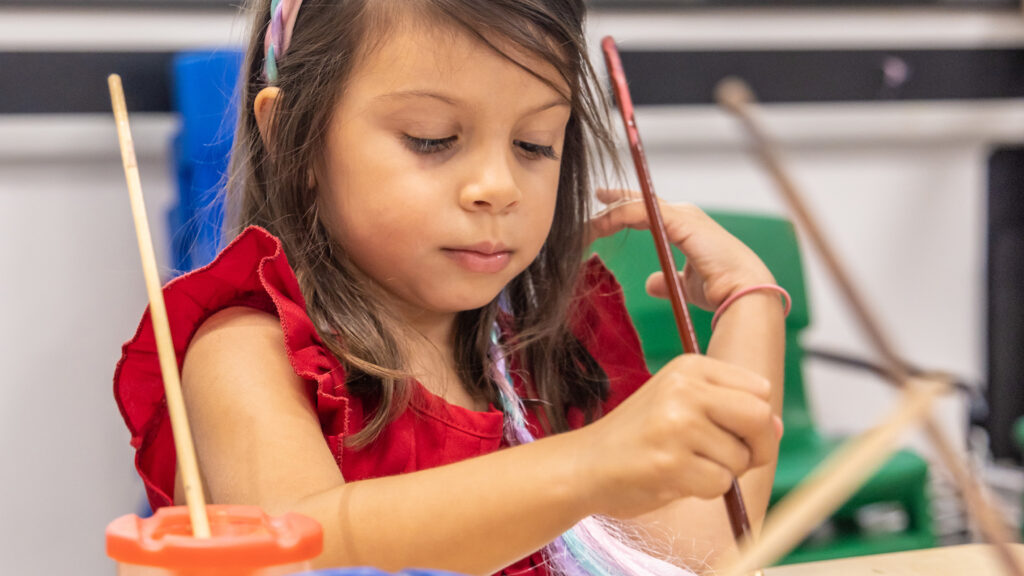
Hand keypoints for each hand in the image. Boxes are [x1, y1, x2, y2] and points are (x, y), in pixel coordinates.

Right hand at [572, 355, 781, 518]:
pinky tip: (676, 479)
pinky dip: (706, 490)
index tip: (737, 434)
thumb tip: (778, 426)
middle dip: (759, 447)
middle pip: (760, 418)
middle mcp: (684, 389)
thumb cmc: (639, 436)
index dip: (759, 420)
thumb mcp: (680, 403)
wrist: (587, 463)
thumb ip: (728, 407)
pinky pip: (720, 484)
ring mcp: (677, 426)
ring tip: (686, 465)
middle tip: (733, 459)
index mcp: (689, 367)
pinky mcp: (671, 463)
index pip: (759, 390)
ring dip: (723, 473)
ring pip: (741, 458)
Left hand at [587, 188, 773, 309]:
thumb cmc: (720, 289)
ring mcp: (683, 215)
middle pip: (641, 201)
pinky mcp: (680, 220)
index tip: (605, 207)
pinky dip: (619, 215)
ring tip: (589, 224)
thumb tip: (650, 283)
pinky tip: (602, 224)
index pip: (649, 210)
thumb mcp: (685, 285)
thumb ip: (668, 280)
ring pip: (637, 204)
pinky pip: (641, 212)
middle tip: (596, 196)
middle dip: (615, 200)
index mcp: (686, 226)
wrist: (743, 292)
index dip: (626, 206)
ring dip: (611, 213)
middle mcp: (684, 215)